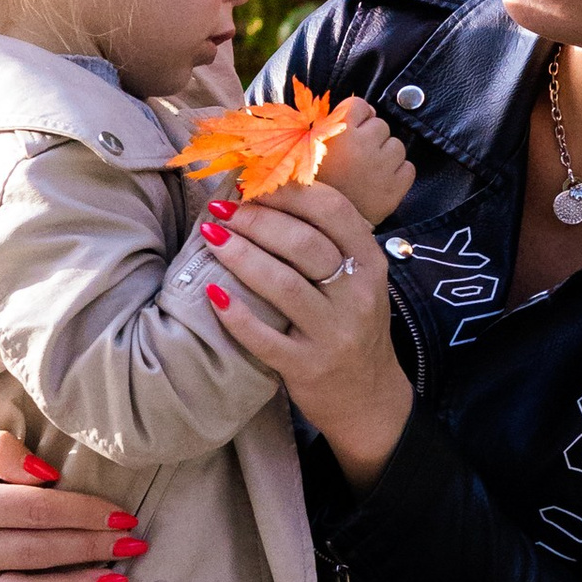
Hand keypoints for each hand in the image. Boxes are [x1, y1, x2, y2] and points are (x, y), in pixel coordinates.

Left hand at [202, 181, 412, 490]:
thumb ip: (328, 239)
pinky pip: (265, 338)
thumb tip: (269, 192)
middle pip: (302, 243)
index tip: (252, 184)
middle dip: (255, 220)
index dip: (288, 193)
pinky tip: (212, 295)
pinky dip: (235, 315)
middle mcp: (357, 295)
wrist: (369, 397)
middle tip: (221, 209)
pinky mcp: (308, 366)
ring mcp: (334, 333)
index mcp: (370, 262)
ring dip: (241, 256)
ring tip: (211, 237)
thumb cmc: (352, 325)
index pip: (332, 211)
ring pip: (283, 284)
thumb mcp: (358, 278)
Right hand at [312, 96, 415, 222]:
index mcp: (337, 132)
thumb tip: (364, 112)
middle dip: (371, 138)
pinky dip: (398, 174)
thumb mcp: (306, 151)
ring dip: (386, 155)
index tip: (352, 130)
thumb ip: (327, 126)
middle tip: (356, 158)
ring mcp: (381, 167)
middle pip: (380, 125)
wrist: (319, 230)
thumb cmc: (309, 188)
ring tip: (367, 172)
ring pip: (397, 146)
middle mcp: (362, 145)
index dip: (357, 117)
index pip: (360, 105)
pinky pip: (408, 168)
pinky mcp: (395, 188)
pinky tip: (380, 183)